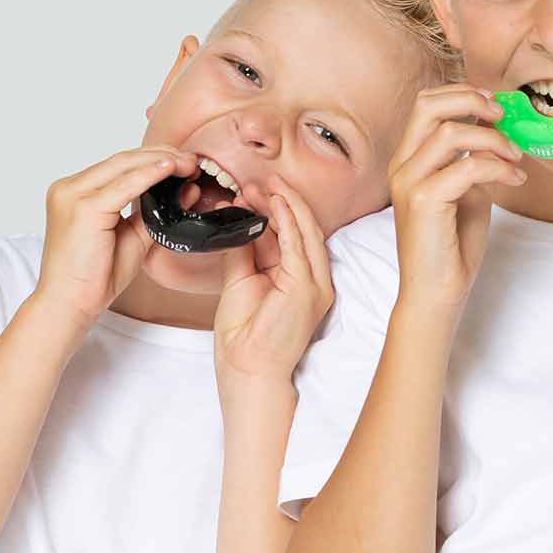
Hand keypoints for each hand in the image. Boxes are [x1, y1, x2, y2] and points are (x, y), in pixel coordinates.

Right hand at [33, 147, 200, 334]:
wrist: (71, 303)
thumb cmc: (96, 275)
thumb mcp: (134, 236)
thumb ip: (158, 212)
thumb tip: (189, 189)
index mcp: (76, 191)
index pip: (120, 165)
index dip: (155, 158)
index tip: (185, 162)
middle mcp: (69, 187)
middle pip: (122, 159)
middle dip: (161, 155)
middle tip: (193, 159)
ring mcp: (72, 194)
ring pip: (123, 166)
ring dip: (160, 161)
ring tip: (188, 163)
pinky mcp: (83, 207)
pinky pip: (123, 185)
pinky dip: (149, 175)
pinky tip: (170, 169)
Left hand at [214, 177, 334, 388]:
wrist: (247, 371)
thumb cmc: (245, 340)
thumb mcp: (241, 284)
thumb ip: (242, 253)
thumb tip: (236, 223)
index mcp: (300, 280)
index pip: (291, 235)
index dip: (274, 210)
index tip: (253, 192)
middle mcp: (314, 280)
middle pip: (301, 229)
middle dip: (281, 201)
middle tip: (260, 181)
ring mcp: (315, 284)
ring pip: (304, 232)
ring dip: (285, 205)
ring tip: (265, 185)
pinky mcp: (308, 288)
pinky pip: (298, 246)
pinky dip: (287, 221)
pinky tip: (274, 202)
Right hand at [387, 84, 526, 311]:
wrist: (436, 293)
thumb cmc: (452, 245)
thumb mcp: (467, 191)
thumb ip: (474, 160)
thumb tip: (497, 132)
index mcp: (408, 159)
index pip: (426, 104)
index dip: (463, 94)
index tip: (497, 105)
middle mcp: (402, 165)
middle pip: (429, 104)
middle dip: (473, 100)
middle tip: (505, 115)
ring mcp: (409, 182)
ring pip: (452, 132)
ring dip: (495, 140)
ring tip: (517, 159)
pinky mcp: (423, 201)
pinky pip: (468, 167)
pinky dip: (499, 168)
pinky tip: (515, 181)